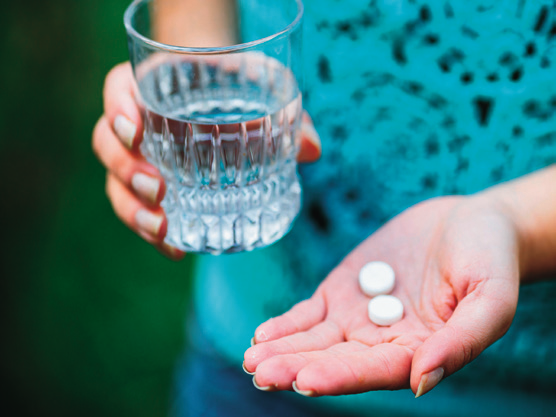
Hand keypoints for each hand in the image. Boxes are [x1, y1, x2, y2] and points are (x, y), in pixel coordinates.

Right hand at [92, 62, 320, 258]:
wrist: (225, 95)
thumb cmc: (239, 87)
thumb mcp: (264, 87)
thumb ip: (289, 114)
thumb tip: (310, 150)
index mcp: (151, 85)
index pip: (117, 90)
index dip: (117, 109)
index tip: (135, 131)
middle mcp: (136, 121)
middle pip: (107, 144)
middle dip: (126, 171)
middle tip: (159, 192)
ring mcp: (140, 157)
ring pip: (116, 183)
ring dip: (133, 210)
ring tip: (162, 228)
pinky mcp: (151, 187)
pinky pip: (138, 210)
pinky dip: (152, 232)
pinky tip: (174, 248)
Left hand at [244, 194, 520, 396]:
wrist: (472, 222)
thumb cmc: (490, 259)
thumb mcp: (491, 298)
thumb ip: (461, 341)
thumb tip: (420, 381)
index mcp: (418, 351)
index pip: (372, 371)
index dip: (339, 376)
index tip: (304, 378)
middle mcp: (382, 340)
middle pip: (334, 360)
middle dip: (296, 366)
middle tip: (261, 372)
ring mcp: (359, 316)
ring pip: (314, 340)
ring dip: (283, 349)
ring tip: (252, 358)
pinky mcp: (342, 290)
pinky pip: (309, 313)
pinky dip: (286, 323)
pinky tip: (262, 334)